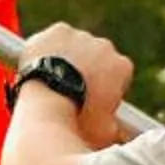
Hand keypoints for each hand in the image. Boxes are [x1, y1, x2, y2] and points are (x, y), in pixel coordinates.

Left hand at [19, 22, 133, 150]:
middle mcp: (105, 46)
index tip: (89, 99)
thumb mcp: (105, 131)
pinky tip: (42, 65)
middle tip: (70, 90)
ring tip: (52, 81)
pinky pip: (54, 38)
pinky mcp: (58, 30)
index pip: (117, 74)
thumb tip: (120, 134)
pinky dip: (49, 49)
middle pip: (96, 58)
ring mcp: (81, 35)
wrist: (48, 104)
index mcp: (122, 67)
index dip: (103, 87)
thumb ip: (117, 127)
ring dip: (68, 59)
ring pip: (75, 47)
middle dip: (87, 71)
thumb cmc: (78, 121)